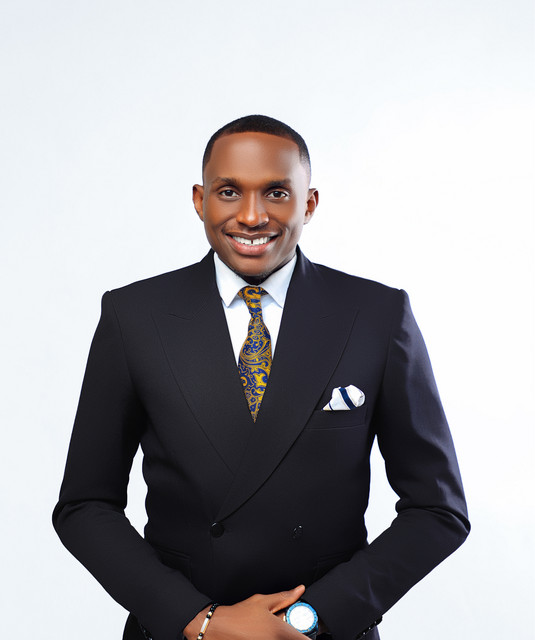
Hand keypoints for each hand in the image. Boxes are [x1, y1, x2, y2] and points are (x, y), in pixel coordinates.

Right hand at [183, 585, 305, 639]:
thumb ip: (284, 597)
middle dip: (293, 634)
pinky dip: (273, 639)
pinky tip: (264, 634)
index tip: (307, 631)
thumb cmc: (238, 615)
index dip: (308, 636)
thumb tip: (300, 590)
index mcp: (280, 632)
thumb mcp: (262, 601)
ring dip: (283, 637)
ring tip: (271, 630)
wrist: (217, 629)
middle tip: (286, 625)